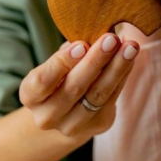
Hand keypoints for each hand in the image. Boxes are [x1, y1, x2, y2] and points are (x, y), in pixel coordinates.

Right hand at [19, 34, 137, 138]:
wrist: (64, 114)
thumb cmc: (58, 78)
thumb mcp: (54, 65)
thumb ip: (69, 53)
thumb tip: (93, 35)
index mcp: (30, 96)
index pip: (43, 80)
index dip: (62, 63)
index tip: (81, 44)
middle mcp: (47, 116)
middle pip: (74, 88)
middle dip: (95, 61)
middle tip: (111, 39)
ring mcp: (72, 126)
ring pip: (97, 95)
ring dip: (117, 69)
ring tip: (130, 47)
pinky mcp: (98, 125)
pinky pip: (112, 98)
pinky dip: (123, 75)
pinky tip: (130, 58)